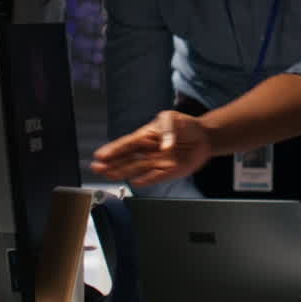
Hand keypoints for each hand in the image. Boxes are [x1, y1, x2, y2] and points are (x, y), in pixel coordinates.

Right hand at [90, 110, 211, 185]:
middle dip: (111, 163)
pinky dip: (146, 180)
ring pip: (136, 169)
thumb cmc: (184, 125)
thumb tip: (165, 146)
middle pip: (126, 158)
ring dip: (122, 172)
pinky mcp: (168, 171)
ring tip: (108, 175)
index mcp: (145, 136)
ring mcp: (156, 162)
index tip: (101, 155)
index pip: (126, 144)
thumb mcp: (172, 118)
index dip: (113, 149)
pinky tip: (135, 183)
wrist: (203, 137)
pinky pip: (155, 177)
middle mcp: (148, 151)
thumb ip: (167, 129)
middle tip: (96, 167)